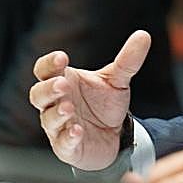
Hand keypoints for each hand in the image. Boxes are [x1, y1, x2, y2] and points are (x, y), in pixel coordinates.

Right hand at [28, 30, 150, 169]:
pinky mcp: (66, 146)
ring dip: (57, 113)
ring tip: (69, 108)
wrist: (114, 135)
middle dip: (48, 89)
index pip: (45, 70)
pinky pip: (62, 142)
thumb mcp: (118, 80)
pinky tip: (77, 131)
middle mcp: (56, 103)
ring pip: (48, 118)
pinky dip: (68, 137)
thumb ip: (128, 60)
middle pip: (39, 94)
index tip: (62, 58)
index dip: (49, 64)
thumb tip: (143, 35)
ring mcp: (58, 125)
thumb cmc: (105, 104)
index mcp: (64, 81)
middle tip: (62, 85)